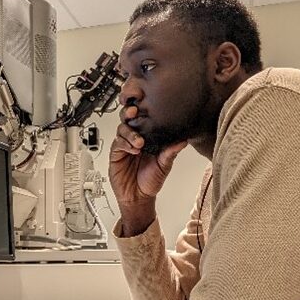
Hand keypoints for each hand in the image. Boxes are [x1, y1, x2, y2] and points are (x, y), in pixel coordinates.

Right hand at [109, 105, 186, 235]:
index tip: (145, 102)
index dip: (142, 109)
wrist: (138, 197)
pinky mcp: (116, 153)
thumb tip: (183, 141)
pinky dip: (125, 143)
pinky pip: (118, 143)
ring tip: (139, 141)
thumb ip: (171, 152)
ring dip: (130, 132)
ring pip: (122, 129)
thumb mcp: (164, 165)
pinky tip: (133, 149)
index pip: (143, 118)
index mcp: (147, 136)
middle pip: (128, 118)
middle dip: (129, 112)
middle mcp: (135, 138)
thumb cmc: (151, 180)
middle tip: (134, 111)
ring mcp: (124, 145)